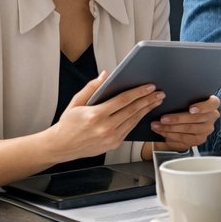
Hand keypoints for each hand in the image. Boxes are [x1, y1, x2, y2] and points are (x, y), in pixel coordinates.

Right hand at [47, 77, 163, 162]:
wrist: (61, 146)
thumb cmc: (67, 124)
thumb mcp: (76, 103)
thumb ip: (91, 88)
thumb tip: (106, 75)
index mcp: (95, 115)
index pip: (123, 100)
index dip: (138, 92)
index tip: (150, 86)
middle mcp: (105, 128)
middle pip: (132, 110)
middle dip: (148, 100)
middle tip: (160, 93)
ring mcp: (110, 138)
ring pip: (134, 120)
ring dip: (147, 109)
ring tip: (156, 101)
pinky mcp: (113, 144)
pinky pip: (129, 129)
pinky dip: (138, 119)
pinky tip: (144, 112)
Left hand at [151, 94, 220, 149]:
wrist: (185, 123)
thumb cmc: (185, 108)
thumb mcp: (186, 101)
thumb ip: (183, 99)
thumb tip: (166, 98)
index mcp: (212, 104)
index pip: (213, 103)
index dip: (202, 107)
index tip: (190, 109)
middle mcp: (212, 117)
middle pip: (196, 118)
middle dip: (177, 119)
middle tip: (163, 119)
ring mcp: (207, 129)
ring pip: (188, 129)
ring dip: (170, 128)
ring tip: (158, 125)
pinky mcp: (199, 139)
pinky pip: (184, 138)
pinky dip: (171, 135)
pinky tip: (163, 132)